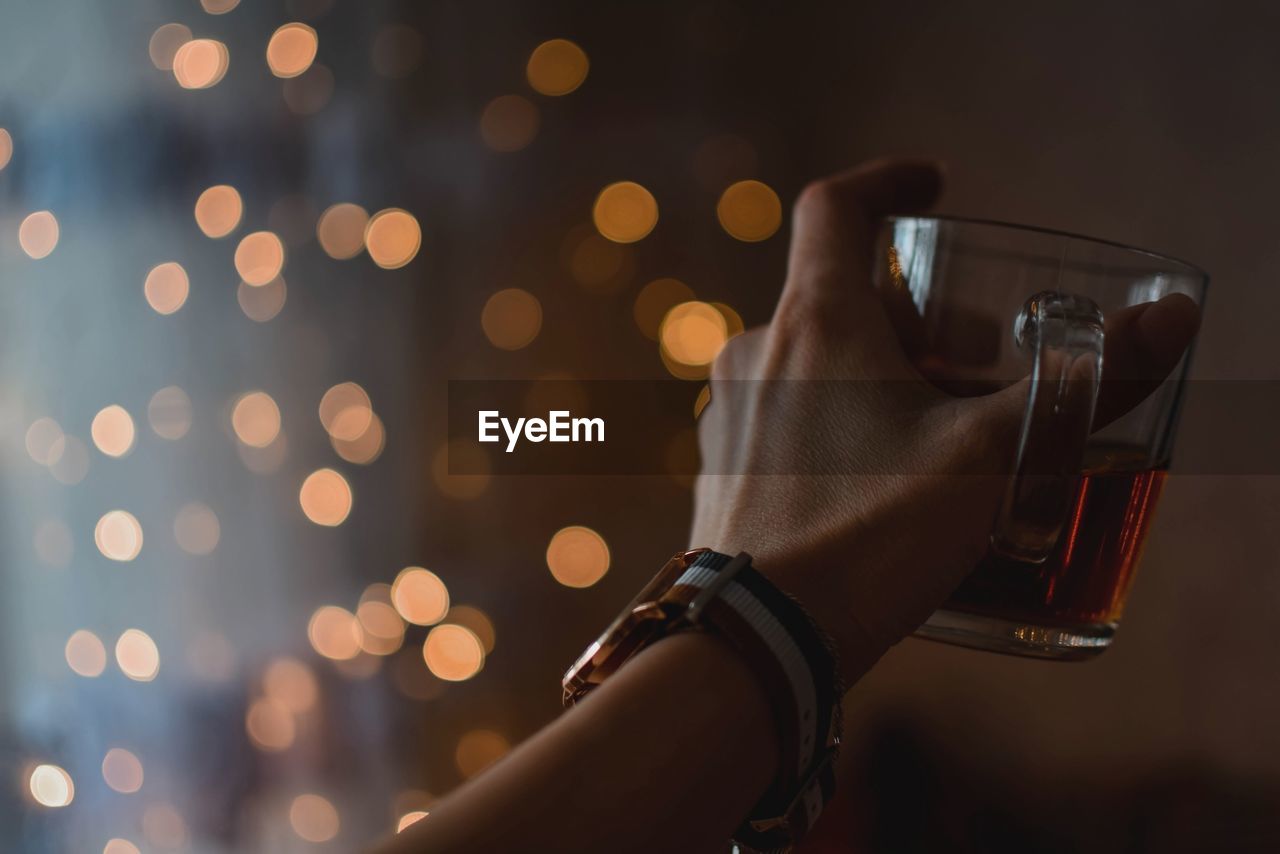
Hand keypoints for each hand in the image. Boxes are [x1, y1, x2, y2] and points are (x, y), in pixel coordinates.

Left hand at [691, 158, 1199, 681]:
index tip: (931, 184)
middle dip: (913, 312)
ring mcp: (730, 416)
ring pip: (810, 362)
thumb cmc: (868, 535)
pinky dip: (837, 423)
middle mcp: (757, 354)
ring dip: (876, 372)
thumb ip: (1081, 384)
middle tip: (974, 354)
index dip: (887, 179)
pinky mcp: (722, 472)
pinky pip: (785, 421)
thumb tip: (1170, 321)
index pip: (835, 206)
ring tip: (939, 427)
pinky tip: (881, 482)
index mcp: (813, 321)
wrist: (756, 639)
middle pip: (837, 296)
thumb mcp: (993, 456)